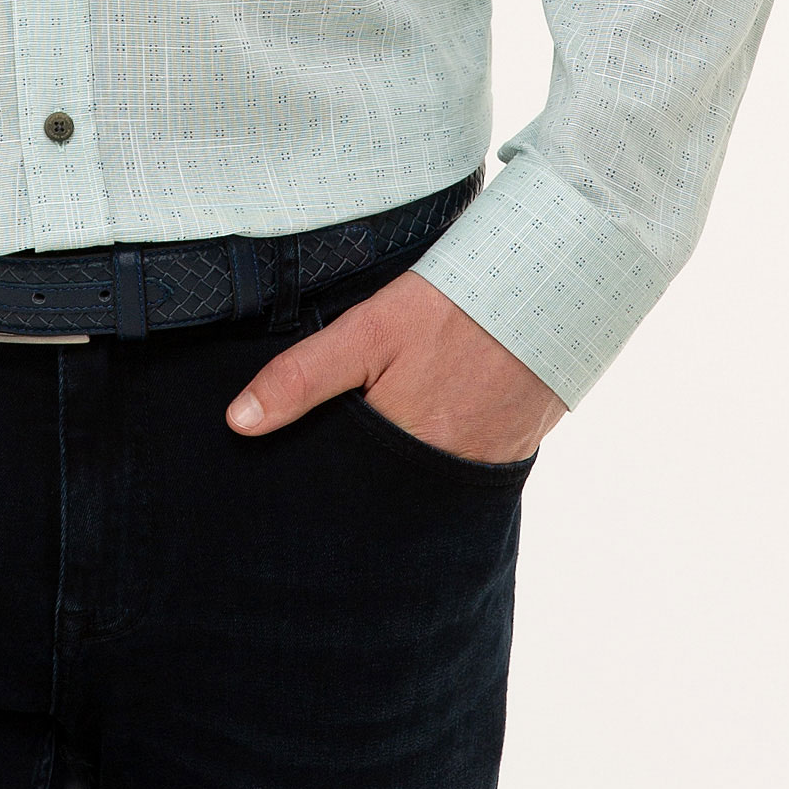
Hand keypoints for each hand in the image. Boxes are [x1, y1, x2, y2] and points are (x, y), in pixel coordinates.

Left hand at [225, 267, 567, 462]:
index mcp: (400, 449)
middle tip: (327, 475)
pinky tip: (426, 433)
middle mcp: (441, 475)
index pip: (343, 494)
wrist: (550, 289)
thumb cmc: (453, 308)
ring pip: (419, 490)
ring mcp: (480, 469)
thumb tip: (238, 423)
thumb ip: (304, 377)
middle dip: (354, 491)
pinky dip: (437, 463)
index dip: (316, 492)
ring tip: (376, 449)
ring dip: (395, 478)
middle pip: (381, 499)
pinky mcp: (509, 456)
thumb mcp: (369, 331)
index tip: (286, 494)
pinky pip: (459, 475)